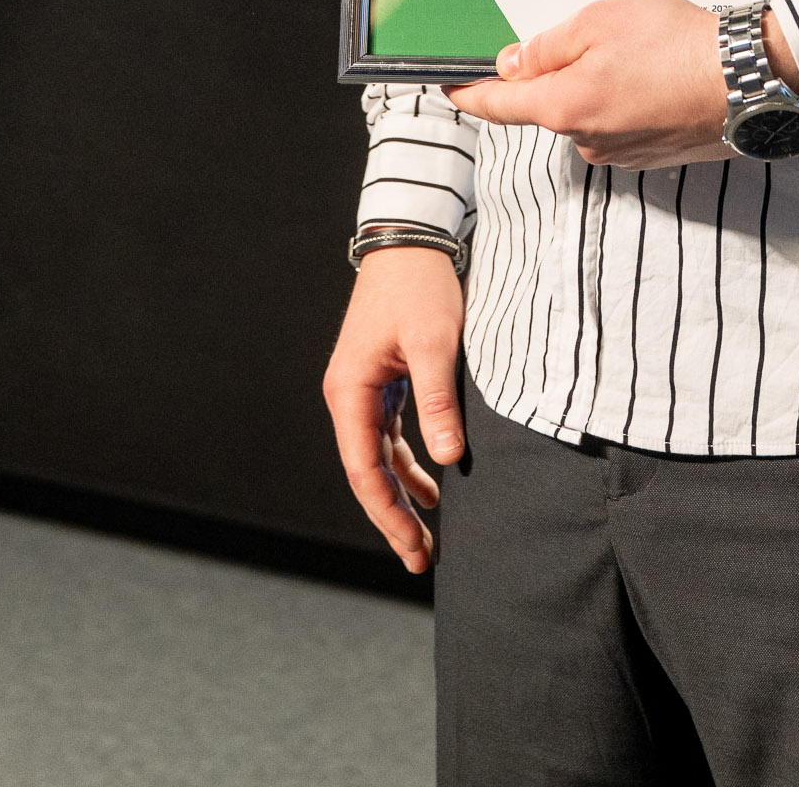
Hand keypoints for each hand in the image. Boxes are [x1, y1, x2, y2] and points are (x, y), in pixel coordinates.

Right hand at [322, 247, 464, 573]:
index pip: (365, 471)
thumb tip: (450, 460)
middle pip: (368, 472)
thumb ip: (439, 403)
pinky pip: (391, 435)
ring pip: (379, 457)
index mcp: (350, 392)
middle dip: (394, 517)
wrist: (411, 239)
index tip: (414, 548)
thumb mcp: (435, 343)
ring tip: (429, 534)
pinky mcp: (383, 379)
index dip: (389, 514)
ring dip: (402, 493)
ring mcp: (364, 388)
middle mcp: (349, 395)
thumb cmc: (420, 287)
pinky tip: (433, 485)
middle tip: (420, 559)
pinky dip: (408, 462)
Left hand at [447, 0, 798, 170]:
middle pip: (552, 103)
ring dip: (603, 82)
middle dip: (564, 70)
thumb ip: (547, 46)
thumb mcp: (598, 21)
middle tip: (602, 35)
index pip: (498, 106)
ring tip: (645, 52)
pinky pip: (624, 121)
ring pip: (591, 111)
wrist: (750, 78)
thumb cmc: (679, 45)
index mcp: (564, 108)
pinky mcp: (653, 154)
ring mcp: (623, 152)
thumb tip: (516, 63)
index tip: (452, 87)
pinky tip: (661, 74)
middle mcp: (589, 140)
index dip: (471, 93)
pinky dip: (633, 97)